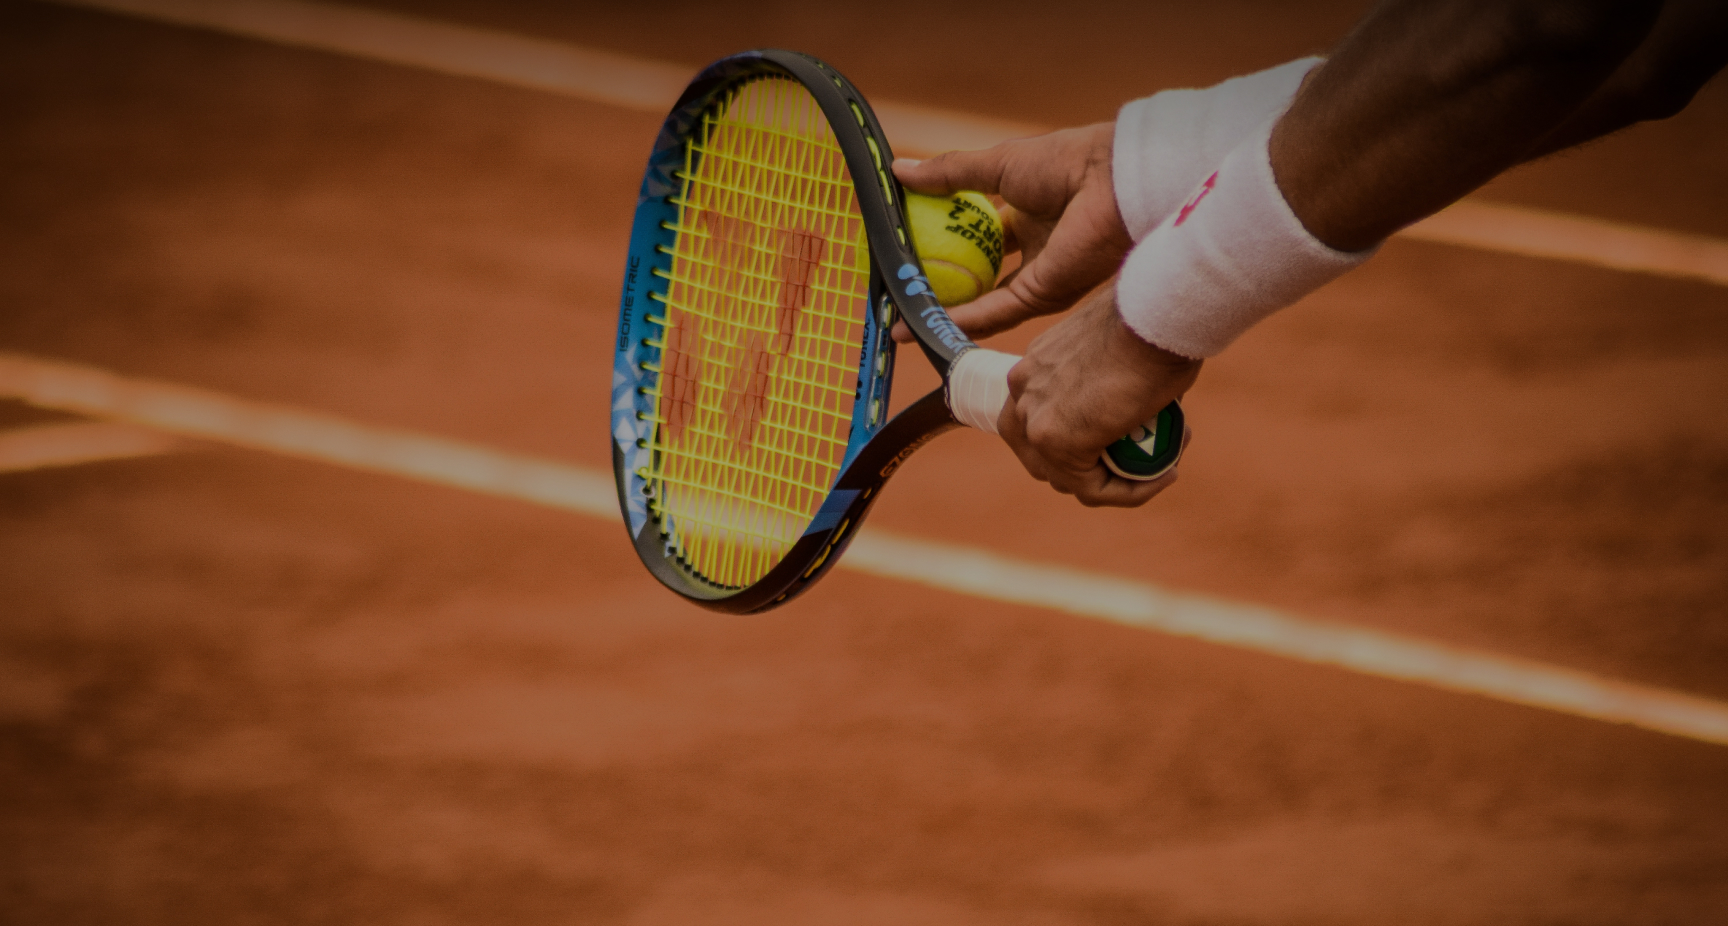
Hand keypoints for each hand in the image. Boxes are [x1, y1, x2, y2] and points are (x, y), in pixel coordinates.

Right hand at [891, 123, 1131, 341]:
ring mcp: (1037, 275)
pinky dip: (959, 319)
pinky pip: (994, 312)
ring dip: (943, 311)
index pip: (974, 234)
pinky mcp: (1042, 296)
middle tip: (899, 290)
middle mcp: (1032, 248)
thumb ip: (948, 174)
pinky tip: (925, 322)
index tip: (905, 248)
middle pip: (977, 274)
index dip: (940, 241)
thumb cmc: (1064, 162)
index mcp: (1025, 212)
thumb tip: (898, 172)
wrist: (1111, 183)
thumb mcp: (996, 164)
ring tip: (901, 320)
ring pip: (981, 301)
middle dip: (940, 285)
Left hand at [998, 284, 1200, 506]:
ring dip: (1117, 482)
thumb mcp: (1120, 348)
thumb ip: (1111, 379)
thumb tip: (1136, 406)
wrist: (1154, 313)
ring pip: (1068, 479)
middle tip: (1141, 460)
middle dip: (1091, 468)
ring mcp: (1034, 418)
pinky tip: (1165, 475)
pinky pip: (1093, 489)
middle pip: (1042, 456)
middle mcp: (1023, 391)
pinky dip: (1130, 492)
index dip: (1080, 441)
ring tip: (1164, 465)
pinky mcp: (1055, 441)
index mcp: (1034, 366)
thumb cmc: (1152, 320)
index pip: (1039, 421)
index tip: (1128, 438)